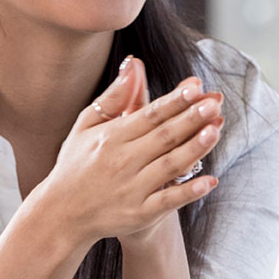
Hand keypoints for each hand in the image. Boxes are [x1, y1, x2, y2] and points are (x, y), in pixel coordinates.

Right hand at [28, 57, 222, 250]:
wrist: (62, 214)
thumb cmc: (76, 164)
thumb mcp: (86, 126)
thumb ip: (113, 97)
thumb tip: (133, 64)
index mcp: (112, 137)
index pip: (149, 115)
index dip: (174, 101)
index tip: (196, 87)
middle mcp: (123, 161)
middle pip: (163, 136)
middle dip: (191, 119)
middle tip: (215, 103)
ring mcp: (133, 189)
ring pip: (169, 165)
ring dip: (194, 148)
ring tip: (216, 130)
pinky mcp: (140, 214)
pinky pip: (168, 201)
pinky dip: (189, 192)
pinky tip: (210, 181)